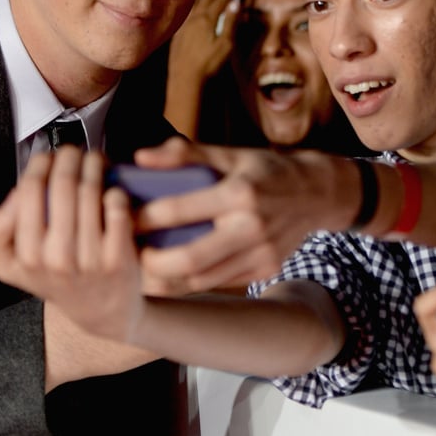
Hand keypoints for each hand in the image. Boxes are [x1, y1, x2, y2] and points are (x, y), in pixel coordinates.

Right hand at [0, 148, 146, 342]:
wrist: (101, 313)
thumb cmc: (56, 279)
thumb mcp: (11, 265)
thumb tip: (14, 192)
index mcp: (25, 256)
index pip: (29, 191)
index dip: (40, 164)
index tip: (48, 157)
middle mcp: (55, 260)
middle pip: (62, 185)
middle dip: (70, 158)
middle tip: (75, 152)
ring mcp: (88, 260)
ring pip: (91, 192)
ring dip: (95, 167)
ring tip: (96, 161)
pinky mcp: (119, 259)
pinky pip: (116, 209)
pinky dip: (116, 192)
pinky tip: (112, 189)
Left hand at [132, 137, 359, 293]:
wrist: (317, 192)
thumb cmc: (265, 169)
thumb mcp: (229, 153)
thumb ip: (184, 154)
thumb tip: (140, 158)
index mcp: (239, 192)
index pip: (179, 210)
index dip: (142, 218)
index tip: (118, 218)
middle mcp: (252, 226)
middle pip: (189, 258)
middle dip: (150, 262)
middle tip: (126, 254)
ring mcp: (261, 253)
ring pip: (202, 279)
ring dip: (166, 278)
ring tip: (141, 268)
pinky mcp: (266, 269)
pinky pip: (219, 281)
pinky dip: (191, 281)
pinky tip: (171, 274)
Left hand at [169, 0, 239, 80]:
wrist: (185, 79)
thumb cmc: (209, 64)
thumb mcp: (226, 44)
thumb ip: (231, 22)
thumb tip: (236, 3)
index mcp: (207, 19)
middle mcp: (194, 18)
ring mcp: (184, 25)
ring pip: (195, 2)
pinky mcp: (178, 33)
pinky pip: (186, 12)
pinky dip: (193, 4)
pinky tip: (193, 8)